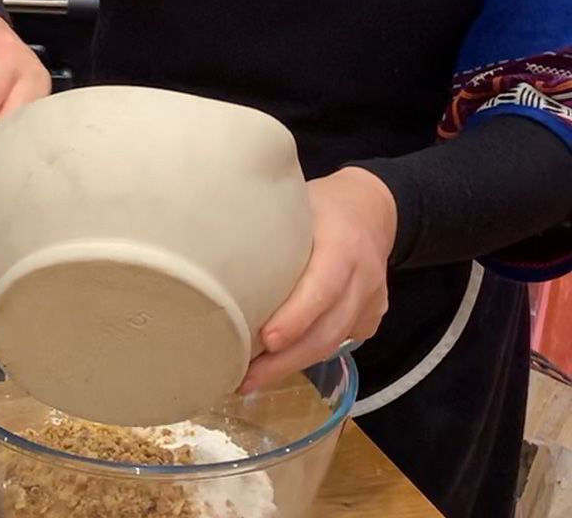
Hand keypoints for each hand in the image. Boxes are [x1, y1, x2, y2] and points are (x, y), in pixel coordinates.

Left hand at [239, 167, 396, 393]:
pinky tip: (276, 364)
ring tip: (250, 380)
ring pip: (333, 343)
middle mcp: (363, 276)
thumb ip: (267, 226)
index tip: (266, 340)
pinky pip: (339, 342)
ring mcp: (371, 300)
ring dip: (291, 365)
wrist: (373, 209)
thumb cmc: (320, 205)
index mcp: (342, 244)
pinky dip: (307, 356)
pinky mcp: (371, 317)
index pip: (323, 287)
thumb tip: (208, 245)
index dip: (296, 317)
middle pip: (327, 328)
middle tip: (245, 377)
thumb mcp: (296, 203)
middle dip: (285, 359)